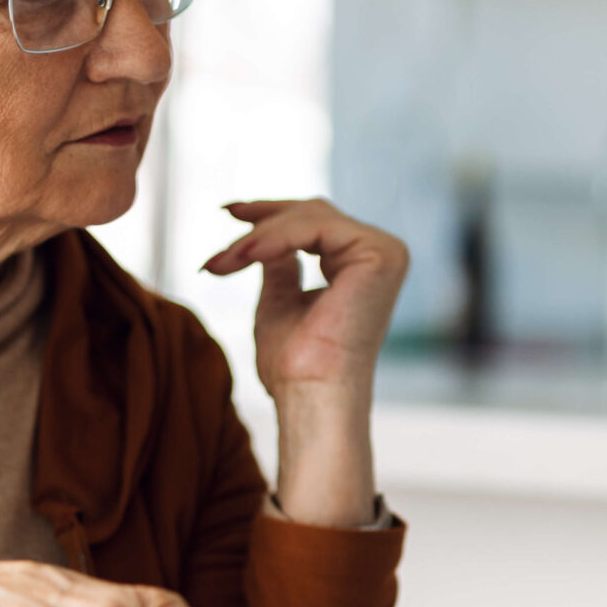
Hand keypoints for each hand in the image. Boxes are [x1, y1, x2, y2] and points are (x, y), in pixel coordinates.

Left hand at [202, 199, 409, 528]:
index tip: (228, 211)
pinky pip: (315, 228)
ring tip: (223, 262)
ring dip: (257, 236)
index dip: (269, 213)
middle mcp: (381, 256)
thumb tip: (265, 237)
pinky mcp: (380, 255)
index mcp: (363, 266)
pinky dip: (274, 238)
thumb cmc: (295, 366)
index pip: (315, 223)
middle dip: (260, 221)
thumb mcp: (279, 301)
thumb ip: (279, 266)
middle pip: (312, 213)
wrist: (310, 395)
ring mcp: (385, 253)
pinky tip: (244, 255)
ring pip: (307, 218)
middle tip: (221, 233)